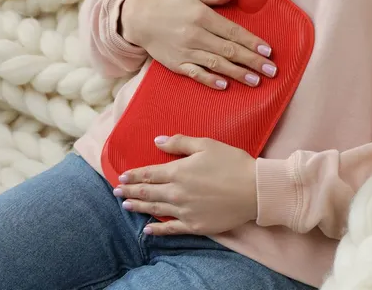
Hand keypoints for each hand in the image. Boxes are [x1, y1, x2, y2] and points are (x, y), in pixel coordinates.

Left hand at [113, 135, 257, 235]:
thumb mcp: (206, 144)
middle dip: (130, 191)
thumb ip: (180, 142)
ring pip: (155, 209)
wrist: (254, 190)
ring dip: (138, 207)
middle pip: (147, 192)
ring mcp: (184, 211)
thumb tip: (158, 141)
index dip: (134, 175)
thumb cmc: (232, 163)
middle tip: (117, 191)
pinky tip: (147, 229)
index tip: (122, 176)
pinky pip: (171, 229)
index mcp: (178, 171)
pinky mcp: (195, 225)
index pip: (149, 174)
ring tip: (125, 205)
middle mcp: (177, 192)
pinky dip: (157, 229)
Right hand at [119, 0, 276, 88]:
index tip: (268, 51)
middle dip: (252, 61)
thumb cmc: (170, 6)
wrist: (139, 20)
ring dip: (237, 74)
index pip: (232, 31)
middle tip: (271, 70)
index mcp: (201, 17)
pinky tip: (224, 85)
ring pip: (216, 64)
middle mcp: (195, 35)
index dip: (251, 42)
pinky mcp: (176, 64)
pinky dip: (209, 80)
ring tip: (256, 81)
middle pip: (229, 50)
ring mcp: (185, 51)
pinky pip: (195, 74)